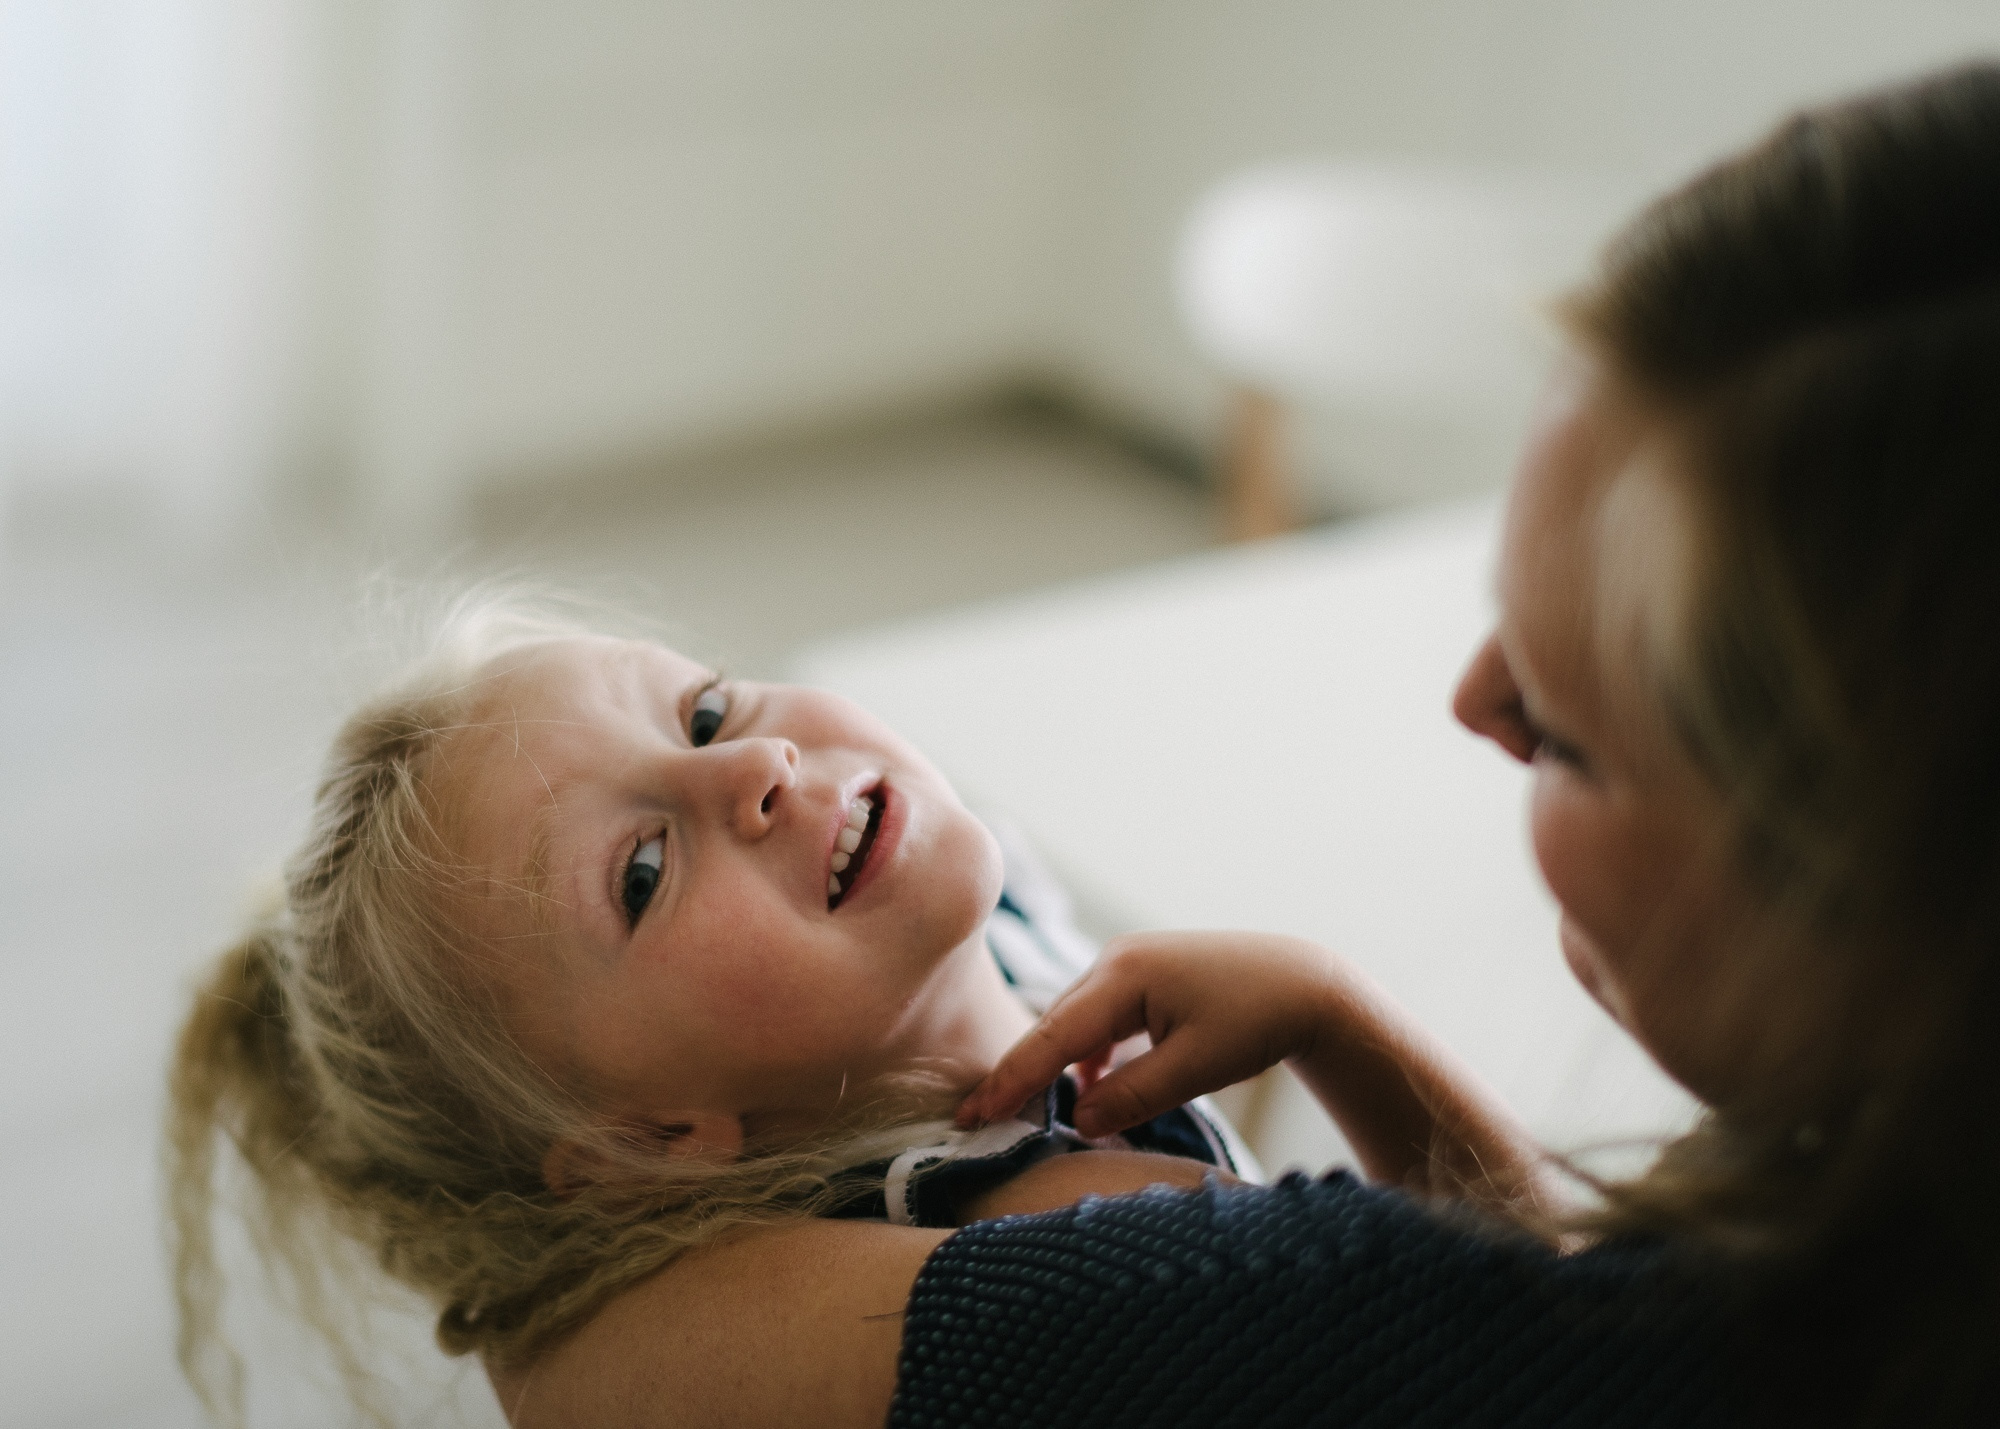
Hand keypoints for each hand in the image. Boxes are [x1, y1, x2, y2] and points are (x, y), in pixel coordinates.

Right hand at [957, 931, 1341, 1138]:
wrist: (1307, 983)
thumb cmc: (1257, 1022)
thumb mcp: (1195, 1068)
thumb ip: (1131, 1096)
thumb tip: (1076, 1121)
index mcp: (1123, 975)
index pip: (1052, 1037)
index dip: (1010, 1079)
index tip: (972, 1114)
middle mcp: (1116, 961)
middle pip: (1055, 1026)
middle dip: (1020, 1073)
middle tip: (978, 1120)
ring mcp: (1129, 964)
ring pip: (1076, 1023)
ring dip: (1054, 1064)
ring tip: (1020, 1109)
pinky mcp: (1144, 976)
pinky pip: (1100, 1019)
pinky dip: (1087, 1053)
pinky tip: (1087, 1088)